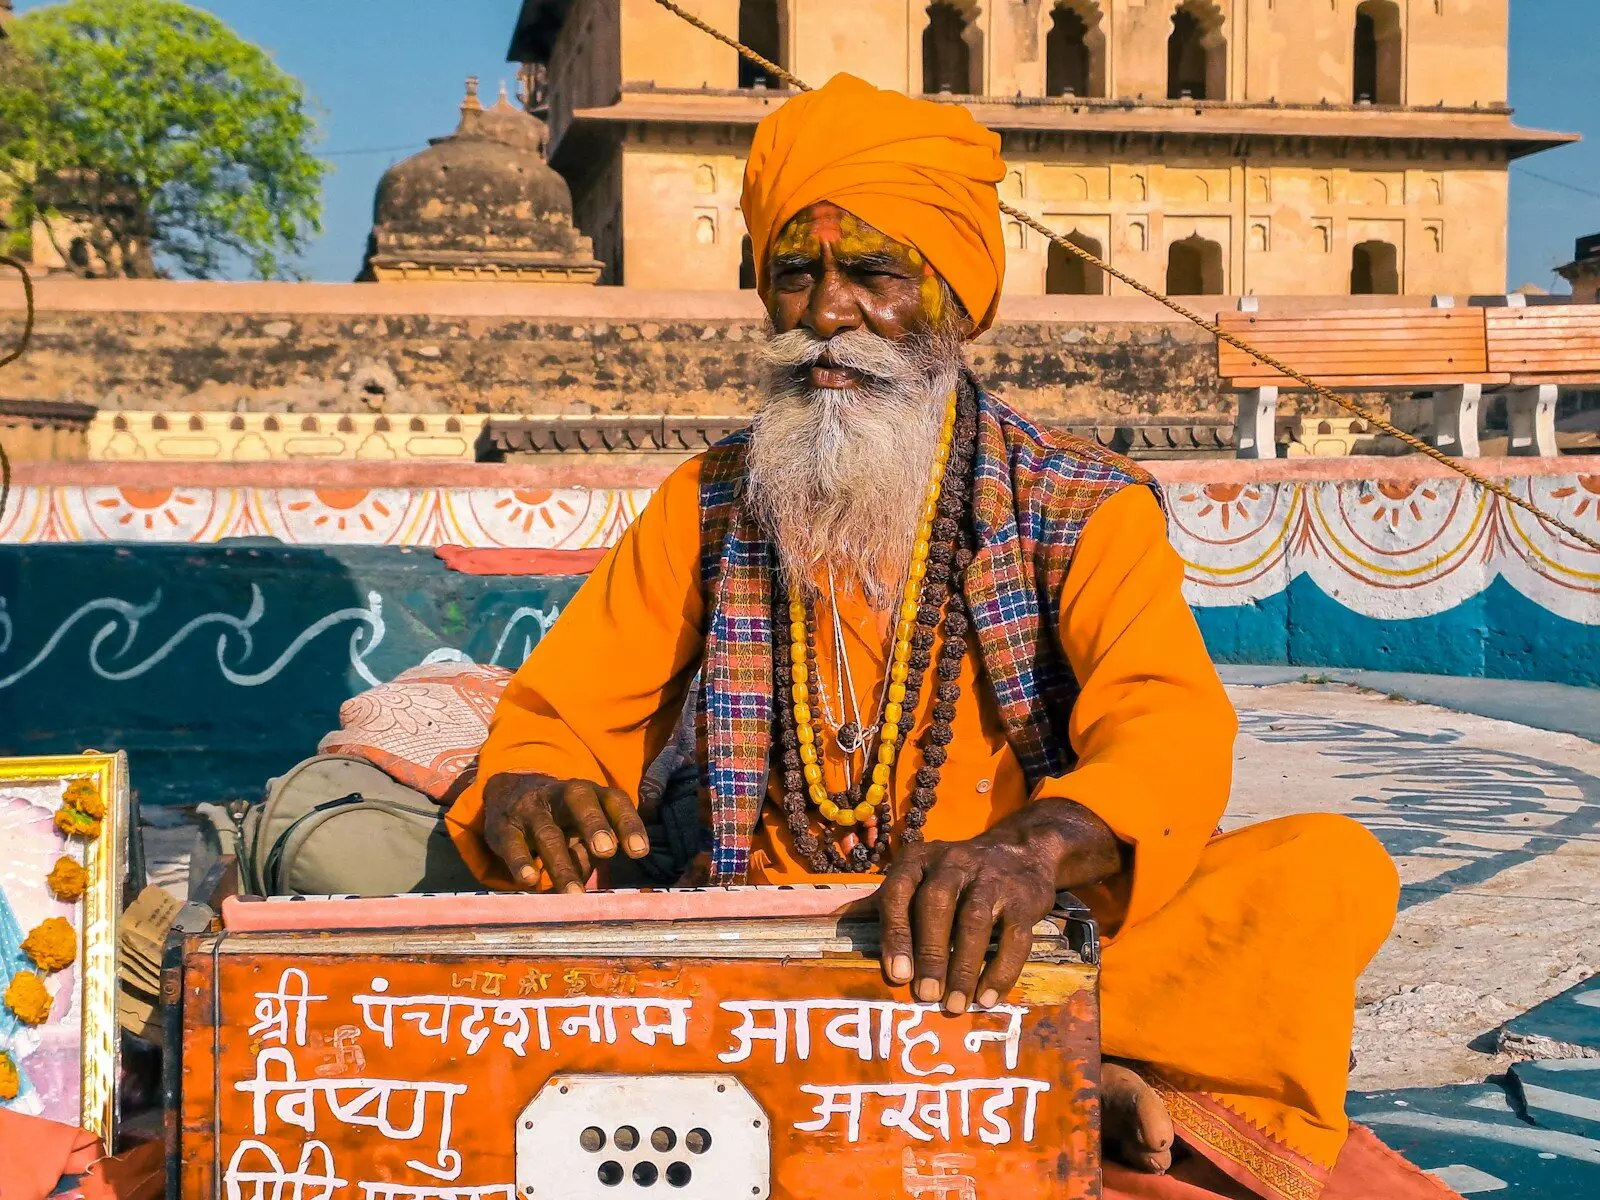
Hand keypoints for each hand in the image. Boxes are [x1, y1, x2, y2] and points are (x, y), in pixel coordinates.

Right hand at [483, 773, 648, 892]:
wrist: (506, 795)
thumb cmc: (559, 820)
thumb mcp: (580, 828)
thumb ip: (592, 852)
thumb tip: (607, 892)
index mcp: (590, 793)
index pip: (613, 800)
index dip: (628, 823)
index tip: (639, 851)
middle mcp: (562, 795)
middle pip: (580, 802)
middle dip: (594, 825)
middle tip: (607, 852)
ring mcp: (531, 809)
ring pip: (547, 832)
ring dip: (561, 864)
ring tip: (574, 893)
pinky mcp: (503, 827)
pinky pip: (512, 844)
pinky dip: (521, 862)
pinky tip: (530, 880)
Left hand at [877, 799, 1121, 1012]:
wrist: (1019, 852)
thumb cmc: (954, 877)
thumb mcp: (916, 877)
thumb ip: (880, 903)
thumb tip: (831, 924)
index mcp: (918, 861)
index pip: (899, 892)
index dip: (896, 933)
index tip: (896, 975)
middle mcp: (952, 862)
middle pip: (936, 905)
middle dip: (929, 953)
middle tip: (925, 996)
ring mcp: (990, 878)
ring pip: (974, 922)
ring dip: (963, 967)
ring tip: (954, 1005)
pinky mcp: (1024, 898)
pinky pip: (1013, 936)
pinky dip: (1001, 970)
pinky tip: (988, 997)